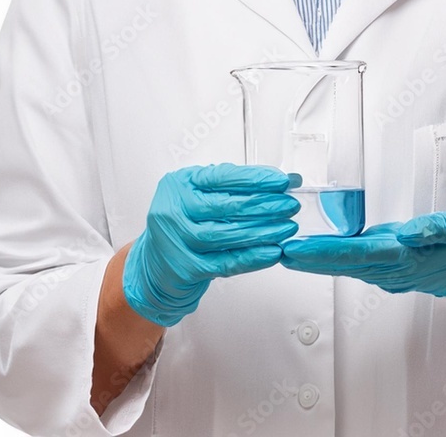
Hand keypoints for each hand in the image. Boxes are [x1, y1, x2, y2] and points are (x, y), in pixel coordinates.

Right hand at [122, 163, 300, 326]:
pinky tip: (273, 251)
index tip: (283, 181)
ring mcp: (177, 240)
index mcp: (180, 183)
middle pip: (226, 206)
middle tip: (290, 204)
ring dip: (262, 231)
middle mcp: (174, 209)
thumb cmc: (183, 222)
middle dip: (265, 205)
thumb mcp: (199, 193)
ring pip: (226, 235)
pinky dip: (252, 257)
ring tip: (287, 227)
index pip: (223, 177)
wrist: (155, 262)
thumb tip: (281, 182)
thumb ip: (234, 186)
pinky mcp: (186, 268)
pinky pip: (225, 262)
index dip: (256, 179)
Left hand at [280, 208, 445, 318]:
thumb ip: (434, 229)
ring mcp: (388, 271)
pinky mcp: (387, 267)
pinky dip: (331, 257)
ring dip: (315, 260)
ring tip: (286, 251)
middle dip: (309, 259)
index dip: (325, 252)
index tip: (298, 250)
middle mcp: (392, 269)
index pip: (358, 254)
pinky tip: (313, 251)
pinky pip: (354, 262)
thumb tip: (407, 232)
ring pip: (345, 265)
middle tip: (279, 252)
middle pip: (343, 263)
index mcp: (406, 257)